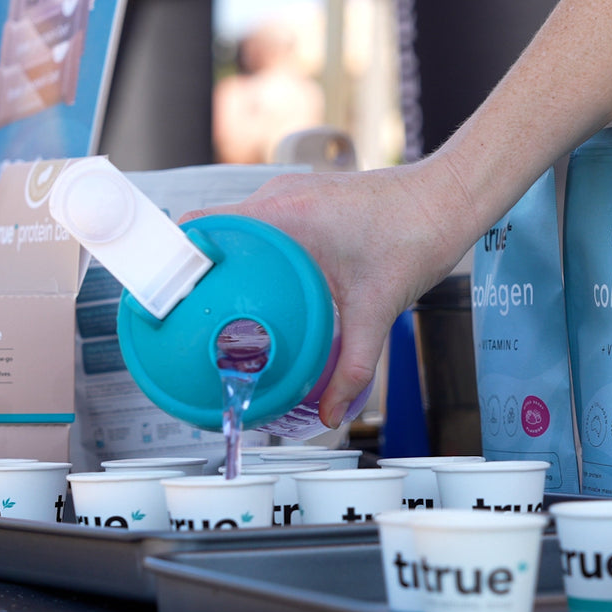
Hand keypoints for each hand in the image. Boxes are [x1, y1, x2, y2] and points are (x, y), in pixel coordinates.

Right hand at [180, 159, 476, 428]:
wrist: (449, 200)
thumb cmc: (416, 236)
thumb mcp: (377, 312)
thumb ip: (353, 369)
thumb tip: (331, 413)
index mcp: (281, 216)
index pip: (201, 228)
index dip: (172, 261)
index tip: (162, 297)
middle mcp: (278, 200)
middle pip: (212, 233)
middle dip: (195, 274)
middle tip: (187, 318)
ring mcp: (292, 198)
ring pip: (238, 232)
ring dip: (225, 266)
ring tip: (216, 311)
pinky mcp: (308, 205)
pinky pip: (262, 231)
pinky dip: (253, 258)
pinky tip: (261, 294)